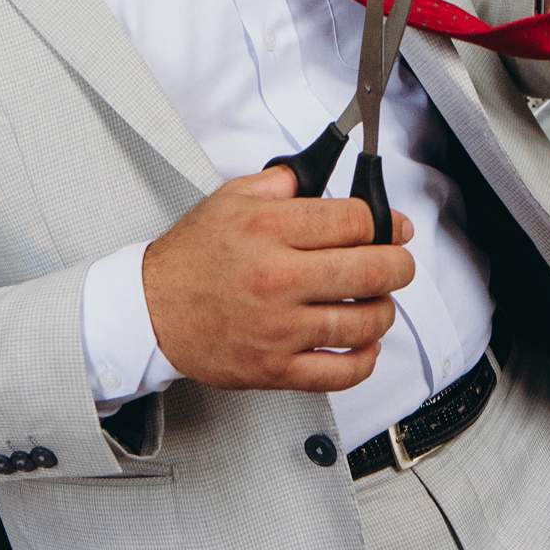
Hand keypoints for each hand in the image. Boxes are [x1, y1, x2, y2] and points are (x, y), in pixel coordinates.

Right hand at [141, 166, 414, 391]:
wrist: (150, 311)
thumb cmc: (190, 259)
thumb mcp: (228, 200)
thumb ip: (279, 183)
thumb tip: (320, 177)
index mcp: (268, 230)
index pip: (354, 221)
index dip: (382, 221)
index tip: (389, 226)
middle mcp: (278, 278)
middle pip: (371, 270)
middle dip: (399, 263)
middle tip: (399, 262)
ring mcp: (280, 329)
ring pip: (365, 321)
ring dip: (384, 310)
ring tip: (379, 301)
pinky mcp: (276, 369)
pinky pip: (341, 372)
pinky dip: (366, 359)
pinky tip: (365, 343)